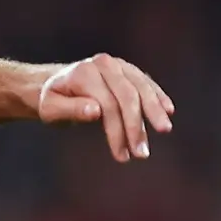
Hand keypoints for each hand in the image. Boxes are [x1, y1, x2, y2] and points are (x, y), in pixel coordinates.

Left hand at [38, 53, 174, 161]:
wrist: (55, 84)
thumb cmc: (52, 101)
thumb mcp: (51, 109)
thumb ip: (71, 110)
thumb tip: (95, 110)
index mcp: (84, 73)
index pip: (108, 104)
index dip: (118, 131)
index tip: (122, 156)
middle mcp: (103, 64)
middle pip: (128, 95)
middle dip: (138, 125)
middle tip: (143, 153)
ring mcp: (118, 65)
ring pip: (142, 87)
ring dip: (154, 111)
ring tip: (164, 130)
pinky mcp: (128, 70)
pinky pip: (146, 82)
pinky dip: (158, 96)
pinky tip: (168, 110)